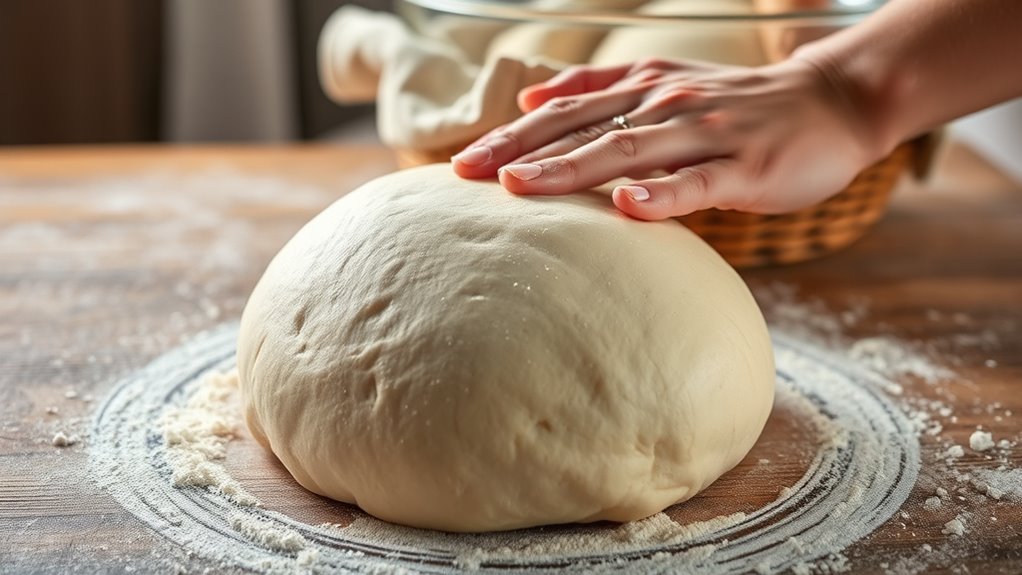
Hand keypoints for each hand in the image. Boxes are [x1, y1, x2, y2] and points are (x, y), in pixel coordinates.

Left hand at [451, 57, 886, 219]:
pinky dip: (662, 193)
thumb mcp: (668, 83)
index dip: (511, 135)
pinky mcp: (745, 166)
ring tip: (522, 186)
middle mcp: (667, 104)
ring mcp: (706, 134)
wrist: (833, 102)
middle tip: (465, 175)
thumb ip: (603, 87)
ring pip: (629, 151)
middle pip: (582, 128)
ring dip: (572, 168)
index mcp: (645, 89)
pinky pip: (698, 182)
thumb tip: (533, 96)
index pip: (565, 111)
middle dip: (520, 151)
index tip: (461, 163)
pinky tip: (627, 205)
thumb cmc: (742, 107)